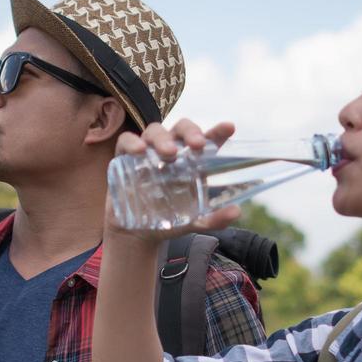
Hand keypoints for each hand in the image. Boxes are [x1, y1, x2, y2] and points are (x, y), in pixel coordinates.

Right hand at [106, 117, 239, 236]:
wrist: (139, 234)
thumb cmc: (172, 220)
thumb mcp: (196, 222)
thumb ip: (216, 219)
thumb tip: (235, 212)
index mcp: (193, 160)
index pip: (207, 139)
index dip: (218, 131)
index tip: (229, 128)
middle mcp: (172, 150)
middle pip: (181, 128)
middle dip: (190, 131)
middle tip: (197, 145)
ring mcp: (148, 152)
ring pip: (155, 131)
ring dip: (163, 138)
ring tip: (170, 153)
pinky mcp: (125, 158)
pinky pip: (126, 141)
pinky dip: (132, 142)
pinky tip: (139, 151)